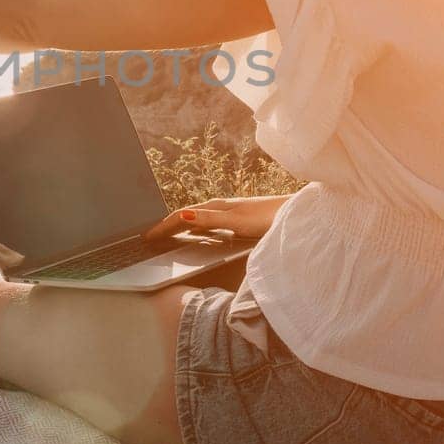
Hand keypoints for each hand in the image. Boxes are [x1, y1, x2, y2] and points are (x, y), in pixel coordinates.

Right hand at [143, 194, 292, 242]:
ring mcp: (229, 213)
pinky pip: (207, 223)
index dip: (163, 226)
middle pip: (186, 216)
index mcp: (216, 207)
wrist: (296, 215)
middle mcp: (220, 207)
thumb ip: (209, 219)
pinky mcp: (238, 219)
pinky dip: (194, 229)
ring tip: (166, 235)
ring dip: (179, 226)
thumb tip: (182, 216)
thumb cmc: (269, 219)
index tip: (147, 237)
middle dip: (166, 225)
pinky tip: (197, 235)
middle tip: (149, 236)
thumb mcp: (236, 222)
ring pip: (196, 219)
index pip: (181, 215)